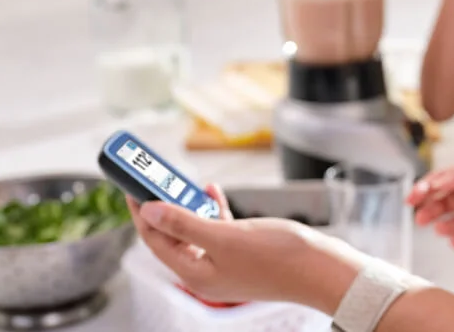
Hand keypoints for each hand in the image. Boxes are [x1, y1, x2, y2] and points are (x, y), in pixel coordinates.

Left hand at [127, 185, 363, 312]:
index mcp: (196, 275)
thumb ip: (185, 223)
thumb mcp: (225, 237)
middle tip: (155, 179)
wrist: (322, 269)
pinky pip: (217, 230)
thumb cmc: (278, 257)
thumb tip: (147, 211)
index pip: (156, 240)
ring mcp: (225, 264)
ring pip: (195, 231)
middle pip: (172, 235)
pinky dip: (213, 210)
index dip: (141, 212)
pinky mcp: (243, 254)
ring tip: (186, 183)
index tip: (131, 185)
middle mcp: (206, 272)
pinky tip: (214, 192)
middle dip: (163, 206)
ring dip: (188, 206)